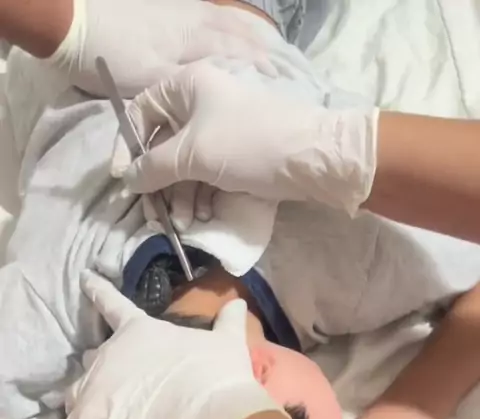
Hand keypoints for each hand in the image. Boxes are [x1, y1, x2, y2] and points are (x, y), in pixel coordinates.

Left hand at [54, 0, 281, 95]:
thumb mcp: (153, 79)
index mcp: (196, 38)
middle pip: (242, 33)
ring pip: (232, 22)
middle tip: (291, 70)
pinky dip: (236, 26)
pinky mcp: (175, 10)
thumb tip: (218, 97)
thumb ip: (186, 87)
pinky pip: (218, 17)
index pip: (240, 52)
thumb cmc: (117, 56)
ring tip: (276, 52)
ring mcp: (187, 11)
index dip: (264, 69)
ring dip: (255, 37)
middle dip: (267, 52)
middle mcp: (198, 20)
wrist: (76, 23)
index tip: (286, 85)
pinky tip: (242, 33)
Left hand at [62, 273, 282, 418]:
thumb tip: (239, 303)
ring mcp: (95, 388)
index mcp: (139, 330)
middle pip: (93, 356)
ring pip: (77, 393)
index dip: (98, 290)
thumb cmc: (216, 376)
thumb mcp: (228, 344)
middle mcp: (109, 354)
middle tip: (119, 384)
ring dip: (88, 402)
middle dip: (102, 368)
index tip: (85, 278)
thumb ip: (229, 322)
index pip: (113, 303)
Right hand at [112, 61, 377, 215]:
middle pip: (163, 144)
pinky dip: (200, 196)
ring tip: (183, 225)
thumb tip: (127, 179)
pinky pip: (206, 175)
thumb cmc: (248, 145)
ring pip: (185, 164)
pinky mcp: (237, 156)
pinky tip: (201, 219)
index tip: (125, 179)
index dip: (129, 145)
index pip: (142, 112)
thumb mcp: (193, 155)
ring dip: (179, 196)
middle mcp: (201, 103)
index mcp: (187, 86)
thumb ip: (153, 167)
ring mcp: (221, 130)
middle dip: (157, 182)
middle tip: (153, 215)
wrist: (311, 160)